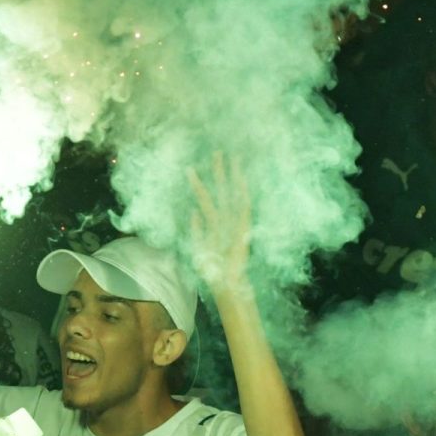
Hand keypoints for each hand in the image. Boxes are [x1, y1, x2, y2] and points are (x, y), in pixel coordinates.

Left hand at [187, 151, 252, 291]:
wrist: (227, 283)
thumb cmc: (213, 270)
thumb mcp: (198, 248)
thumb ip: (196, 230)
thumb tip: (193, 212)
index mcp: (213, 223)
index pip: (204, 198)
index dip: (198, 184)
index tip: (191, 168)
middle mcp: (225, 218)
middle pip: (221, 189)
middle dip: (219, 171)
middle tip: (218, 152)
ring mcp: (235, 221)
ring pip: (232, 193)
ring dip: (231, 176)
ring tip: (231, 158)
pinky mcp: (244, 227)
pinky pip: (244, 207)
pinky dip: (243, 193)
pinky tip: (241, 180)